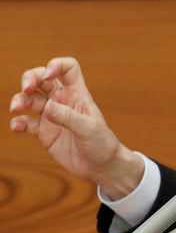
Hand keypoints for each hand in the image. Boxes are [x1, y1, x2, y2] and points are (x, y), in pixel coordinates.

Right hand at [9, 57, 143, 199]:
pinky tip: (17, 127)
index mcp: (79, 95)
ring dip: (20, 100)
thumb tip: (47, 107)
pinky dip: (18, 122)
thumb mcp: (89, 129)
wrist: (102, 167)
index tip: (49, 75)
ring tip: (15, 109)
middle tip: (26, 88)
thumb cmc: (102, 145)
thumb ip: (69, 118)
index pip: (68, 69)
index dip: (56, 65)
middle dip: (30, 78)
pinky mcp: (44, 133)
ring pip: (30, 99)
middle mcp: (63, 102)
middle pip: (42, 79)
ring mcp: (52, 116)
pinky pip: (26, 123)